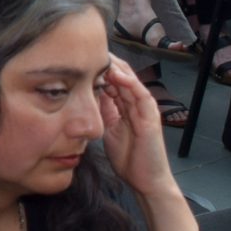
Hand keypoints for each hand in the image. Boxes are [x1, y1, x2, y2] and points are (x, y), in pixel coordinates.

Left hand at [97, 57, 176, 198]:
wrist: (146, 181)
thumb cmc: (128, 158)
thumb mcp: (108, 130)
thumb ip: (103, 112)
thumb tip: (87, 96)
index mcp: (124, 107)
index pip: (111, 81)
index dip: (97, 69)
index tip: (79, 59)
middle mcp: (135, 104)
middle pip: (120, 76)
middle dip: (105, 63)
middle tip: (87, 49)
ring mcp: (144, 109)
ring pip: (131, 81)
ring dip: (116, 67)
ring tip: (100, 54)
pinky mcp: (151, 117)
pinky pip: (141, 94)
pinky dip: (130, 83)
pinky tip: (116, 74)